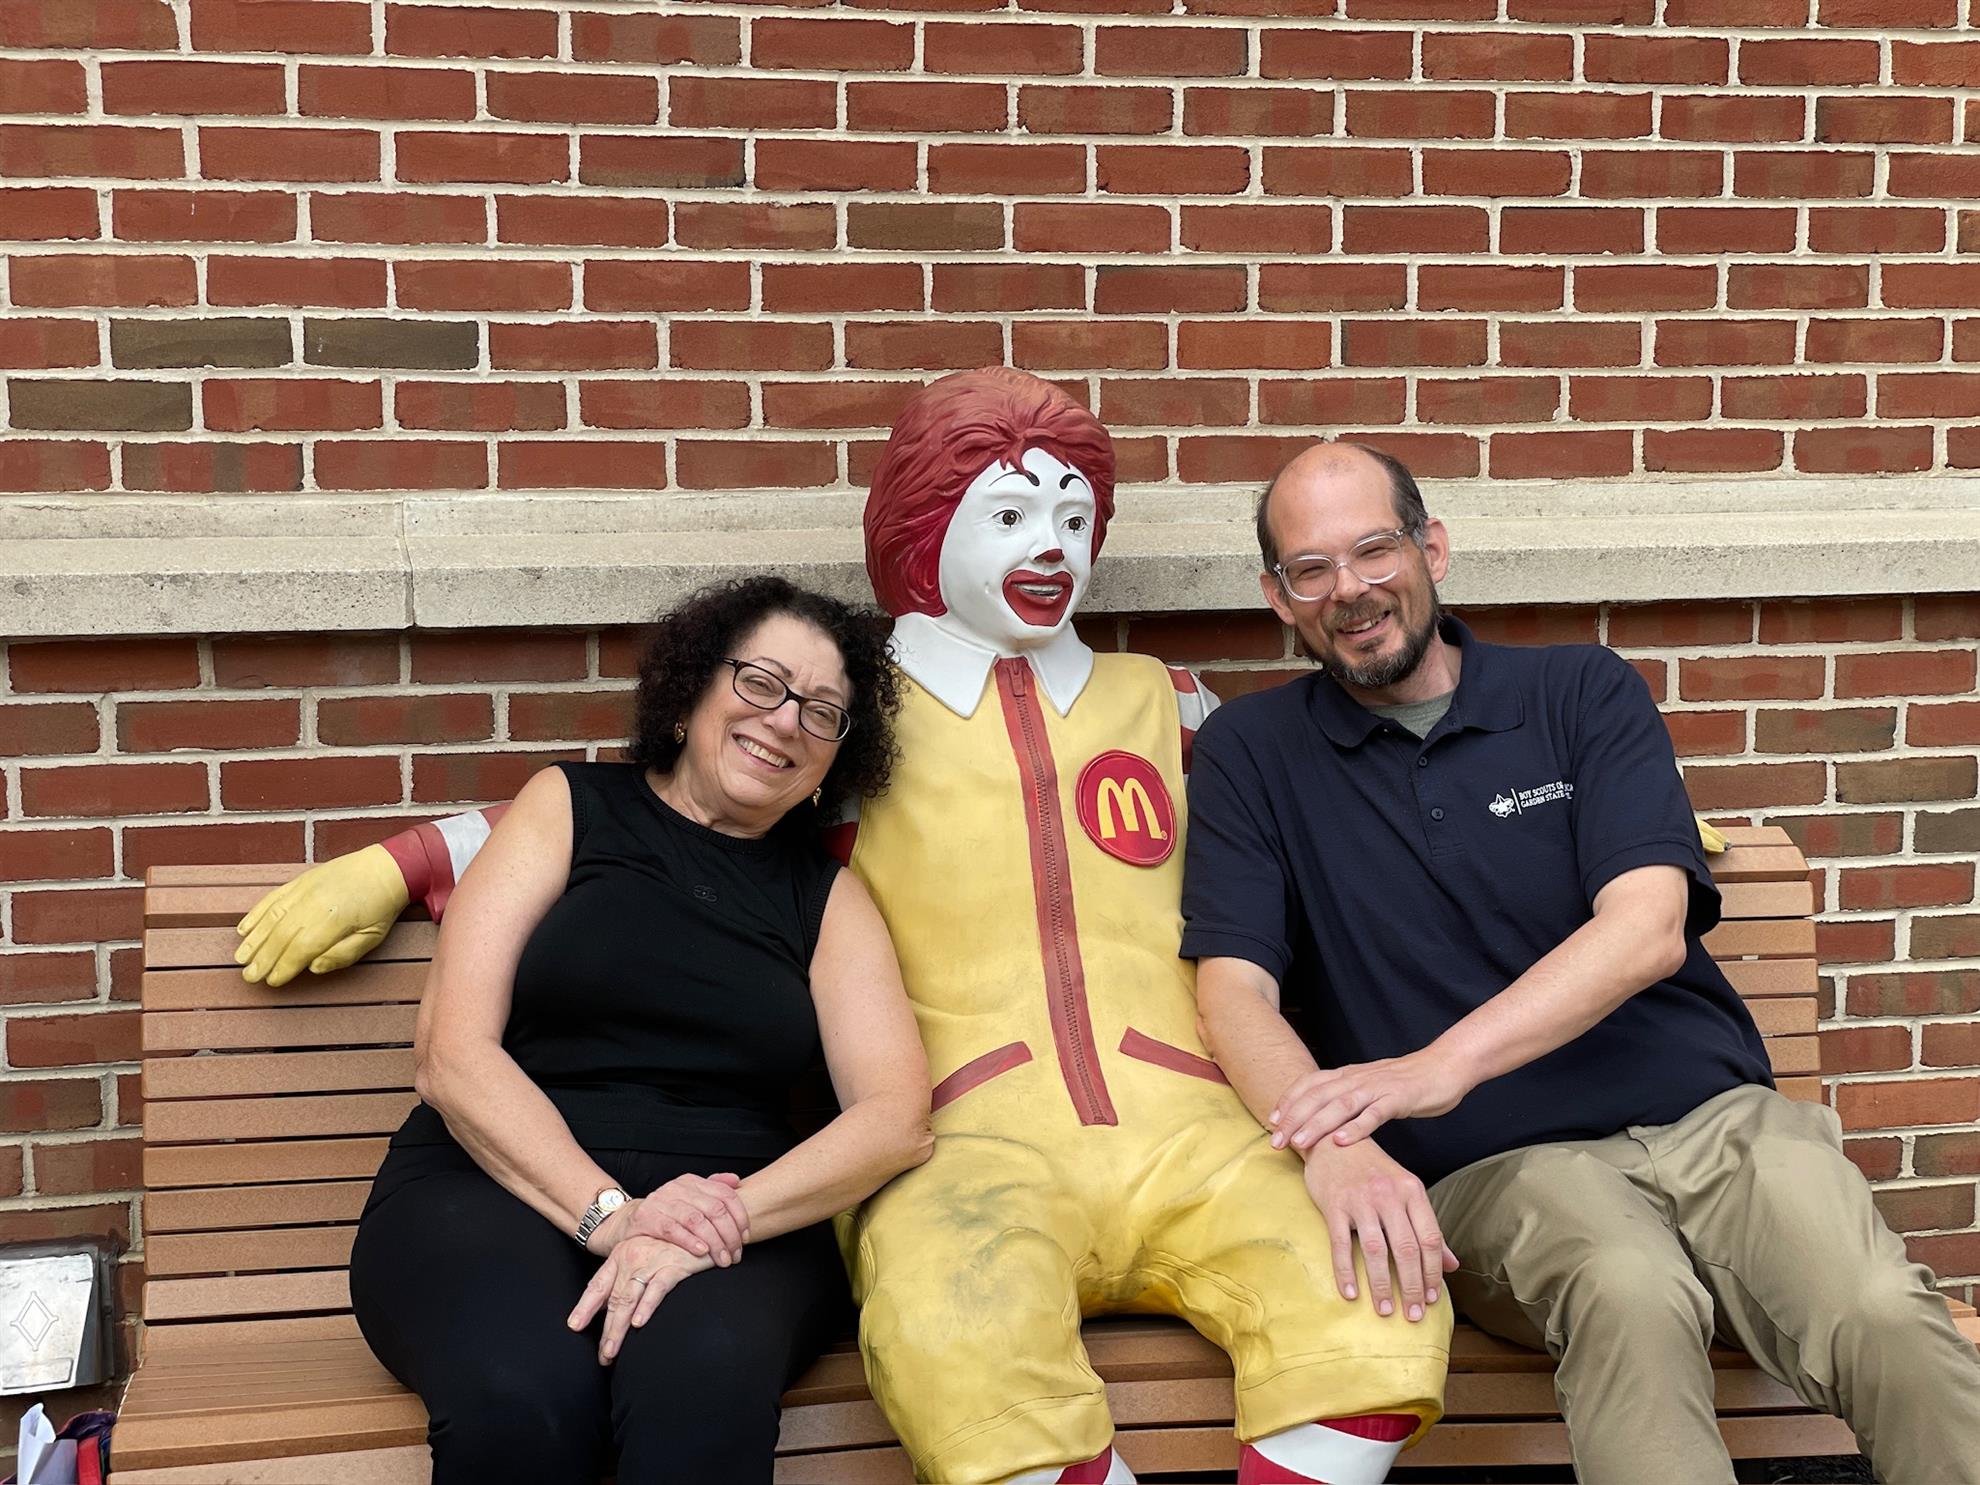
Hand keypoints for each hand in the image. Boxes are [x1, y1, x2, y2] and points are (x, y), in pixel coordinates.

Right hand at [234, 844, 410, 986]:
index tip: (272, 982)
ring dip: (254, 939)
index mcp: (335, 919)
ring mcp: (305, 889)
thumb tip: (313, 968)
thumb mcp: (372, 937)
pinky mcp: (300, 880)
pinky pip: (272, 898)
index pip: (301, 949)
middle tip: (249, 976)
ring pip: (272, 916)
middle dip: (263, 958)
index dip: (284, 967)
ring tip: (241, 958)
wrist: (386, 867)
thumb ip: (343, 955)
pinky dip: (256, 914)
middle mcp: (315, 902)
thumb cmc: (381, 907)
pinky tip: (244, 929)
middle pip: (281, 935)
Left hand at [567, 1236, 710, 1363]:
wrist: (701, 1226)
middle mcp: (632, 1257)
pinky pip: (657, 1289)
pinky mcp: (674, 1265)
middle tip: (602, 1355)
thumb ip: (625, 1279)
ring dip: (619, 1328)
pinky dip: (647, 1306)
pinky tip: (638, 1323)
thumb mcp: (643, 1256)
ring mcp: (652, 1261)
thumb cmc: (672, 1246)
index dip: (585, 1306)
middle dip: (606, 1330)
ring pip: (629, 1298)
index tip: (574, 1326)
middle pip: (613, 1299)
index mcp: (620, 1256)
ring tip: (612, 1351)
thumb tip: (606, 1307)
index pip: (598, 1285)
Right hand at [622, 1173, 749, 1265]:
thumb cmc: (666, 1213)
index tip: (745, 1237)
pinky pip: (673, 1230)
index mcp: (692, 1181)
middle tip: (735, 1254)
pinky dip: (690, 1241)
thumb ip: (714, 1188)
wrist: (628, 1220)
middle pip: (714, 1209)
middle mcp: (678, 1187)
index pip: (725, 1195)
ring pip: (696, 1220)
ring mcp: (661, 1201)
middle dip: (729, 1235)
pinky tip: (701, 1252)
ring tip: (722, 1259)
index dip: (740, 1217)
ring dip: (714, 1242)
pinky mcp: (647, 1218)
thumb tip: (737, 1181)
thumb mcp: (690, 1197)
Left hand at [1270, 1047, 1468, 1150]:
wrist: (1443, 1067)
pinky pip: (1375, 1114)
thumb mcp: (1368, 1085)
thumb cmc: (1404, 1082)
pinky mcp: (1399, 1099)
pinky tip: (1342, 1142)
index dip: (1288, 1101)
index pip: (1310, 1084)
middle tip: (1275, 1141)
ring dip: (1317, 1124)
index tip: (1271, 1121)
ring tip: (1299, 1143)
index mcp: (1348, 1074)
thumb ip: (1346, 1097)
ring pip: (1341, 1105)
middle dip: (1294, 1119)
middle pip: (1318, 1097)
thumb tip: (1320, 1116)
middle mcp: (1357, 1078)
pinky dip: (1357, 1127)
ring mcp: (1378, 1087)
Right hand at [1302, 1139, 1457, 1323]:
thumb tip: (1451, 1265)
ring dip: (1382, 1285)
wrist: (1333, 1141)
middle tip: (1413, 1315)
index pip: (1430, 1239)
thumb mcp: (1405, 1191)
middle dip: (1412, 1287)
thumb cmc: (1372, 1171)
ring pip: (1375, 1250)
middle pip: (1406, 1249)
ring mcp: (1360, 1200)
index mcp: (1411, 1191)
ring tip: (1385, 1310)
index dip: (1433, 1272)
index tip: (1433, 1299)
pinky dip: (1346, 1272)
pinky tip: (1351, 1293)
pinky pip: (1341, 1244)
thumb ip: (1427, 1227)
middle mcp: (1389, 1195)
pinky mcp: (1334, 1205)